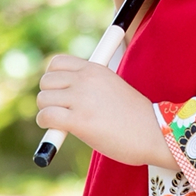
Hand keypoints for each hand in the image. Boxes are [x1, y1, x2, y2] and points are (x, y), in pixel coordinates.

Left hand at [36, 55, 174, 167]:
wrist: (153, 132)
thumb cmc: (135, 115)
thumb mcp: (112, 87)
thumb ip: (90, 85)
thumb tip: (63, 95)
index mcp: (95, 69)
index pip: (57, 62)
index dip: (54, 79)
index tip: (60, 93)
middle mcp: (86, 80)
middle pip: (46, 80)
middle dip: (49, 96)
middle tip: (60, 110)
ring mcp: (82, 98)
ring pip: (43, 99)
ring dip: (47, 112)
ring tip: (60, 122)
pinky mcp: (79, 120)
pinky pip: (46, 116)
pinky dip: (47, 125)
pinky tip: (57, 131)